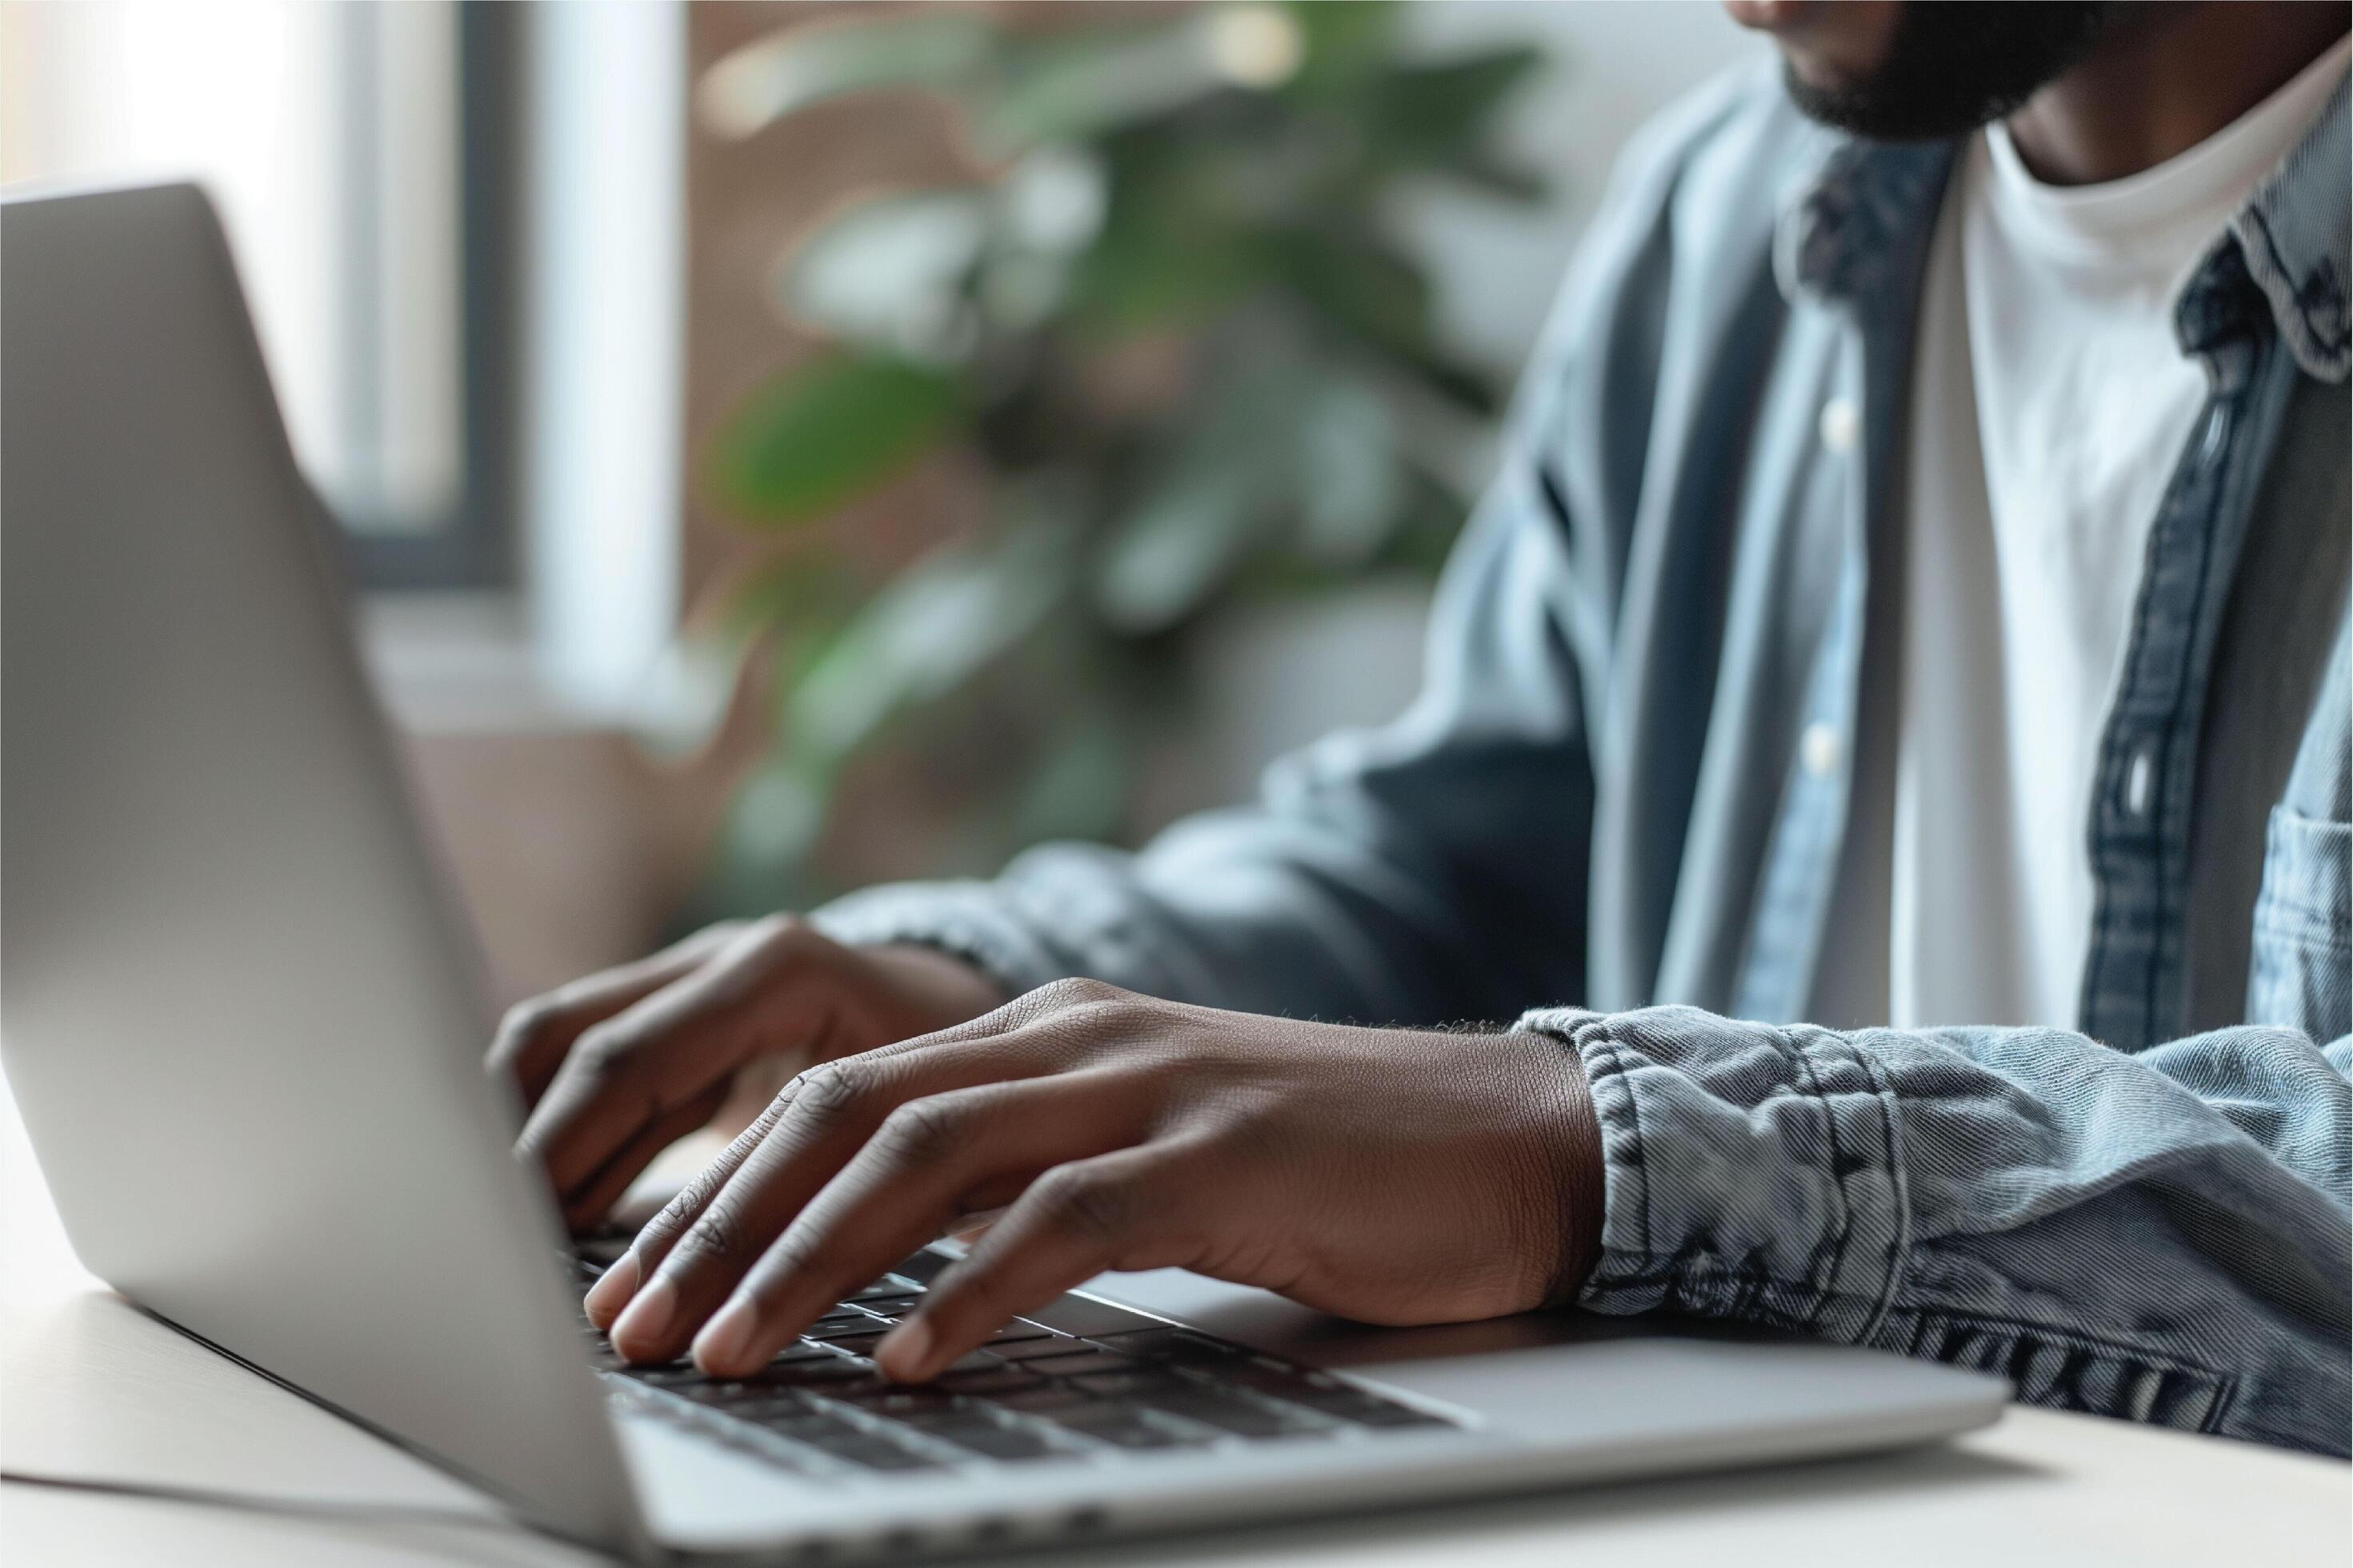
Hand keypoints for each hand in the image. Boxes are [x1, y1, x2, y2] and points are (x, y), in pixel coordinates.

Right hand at [486, 917, 1007, 1228]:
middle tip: (494, 1248)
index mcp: (779, 970)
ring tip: (505, 1237)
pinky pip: (592, 1067)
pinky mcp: (685, 1017)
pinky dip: (566, 1136)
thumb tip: (762, 1271)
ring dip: (526, 1139)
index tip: (525, 1233)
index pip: (631, 1058)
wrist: (989, 999)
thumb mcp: (926, 1107)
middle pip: (571, 1042)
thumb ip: (844, 1163)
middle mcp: (723, 959)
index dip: (568, 1150)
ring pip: (560, 1044)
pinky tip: (557, 1214)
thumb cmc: (973, 1067)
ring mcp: (697, 977)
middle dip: (522, 1148)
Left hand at [582, 978, 1605, 1381]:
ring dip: (810, 1262)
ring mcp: (1152, 1090)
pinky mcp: (1225, 1159)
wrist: (1504, 1142)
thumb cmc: (1318, 1170)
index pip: (837, 1093)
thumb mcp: (1141, 1154)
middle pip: (849, 1113)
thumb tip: (876, 1274)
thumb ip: (1017, 1180)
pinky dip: (973, 1291)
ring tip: (728, 1352)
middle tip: (634, 1329)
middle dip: (721, 1226)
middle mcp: (1078, 1042)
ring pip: (931, 1157)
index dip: (717, 1188)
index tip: (633, 1283)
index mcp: (1044, 1035)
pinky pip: (1068, 1223)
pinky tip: (910, 1360)